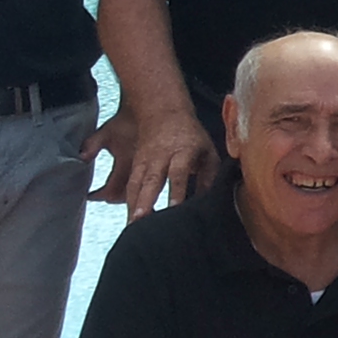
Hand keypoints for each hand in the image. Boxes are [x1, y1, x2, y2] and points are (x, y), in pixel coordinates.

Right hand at [91, 102, 216, 212]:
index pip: (179, 173)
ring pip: (136, 183)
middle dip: (146, 201)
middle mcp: (160, 156)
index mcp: (182, 151)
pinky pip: (129, 184)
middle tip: (140, 220)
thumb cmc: (191, 136)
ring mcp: (144, 160)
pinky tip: (129, 219)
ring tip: (131, 226)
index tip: (174, 209)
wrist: (162, 110)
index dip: (176, 191)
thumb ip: (209, 175)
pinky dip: (128, 202)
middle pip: (152, 180)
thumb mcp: (207, 151)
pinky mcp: (134, 165)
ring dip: (133, 205)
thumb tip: (207, 200)